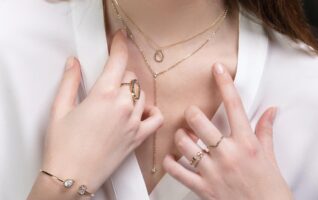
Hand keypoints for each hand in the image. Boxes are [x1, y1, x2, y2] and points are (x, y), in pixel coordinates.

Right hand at [41, 32, 162, 193]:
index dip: (120, 45)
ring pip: (142, 94)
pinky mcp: (139, 137)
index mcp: (103, 95)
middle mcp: (123, 106)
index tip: (120, 37)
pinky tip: (141, 112)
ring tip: (118, 100)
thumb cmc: (63, 145)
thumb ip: (70, 82)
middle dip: (120, 75)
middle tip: (108, 83)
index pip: (118, 61)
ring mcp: (134, 122)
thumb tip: (74, 63)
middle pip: (131, 77)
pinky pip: (157, 118)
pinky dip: (152, 111)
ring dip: (132, 92)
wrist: (72, 176)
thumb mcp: (60, 109)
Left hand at [163, 63, 292, 199]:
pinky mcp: (203, 188)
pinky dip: (170, 163)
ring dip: (180, 137)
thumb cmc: (269, 186)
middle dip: (191, 114)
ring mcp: (213, 171)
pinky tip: (172, 158)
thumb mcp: (269, 156)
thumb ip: (266, 130)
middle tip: (192, 116)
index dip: (224, 83)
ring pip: (184, 144)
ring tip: (184, 137)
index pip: (234, 105)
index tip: (216, 68)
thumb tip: (271, 111)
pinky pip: (177, 172)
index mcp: (246, 143)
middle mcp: (228, 153)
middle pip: (198, 121)